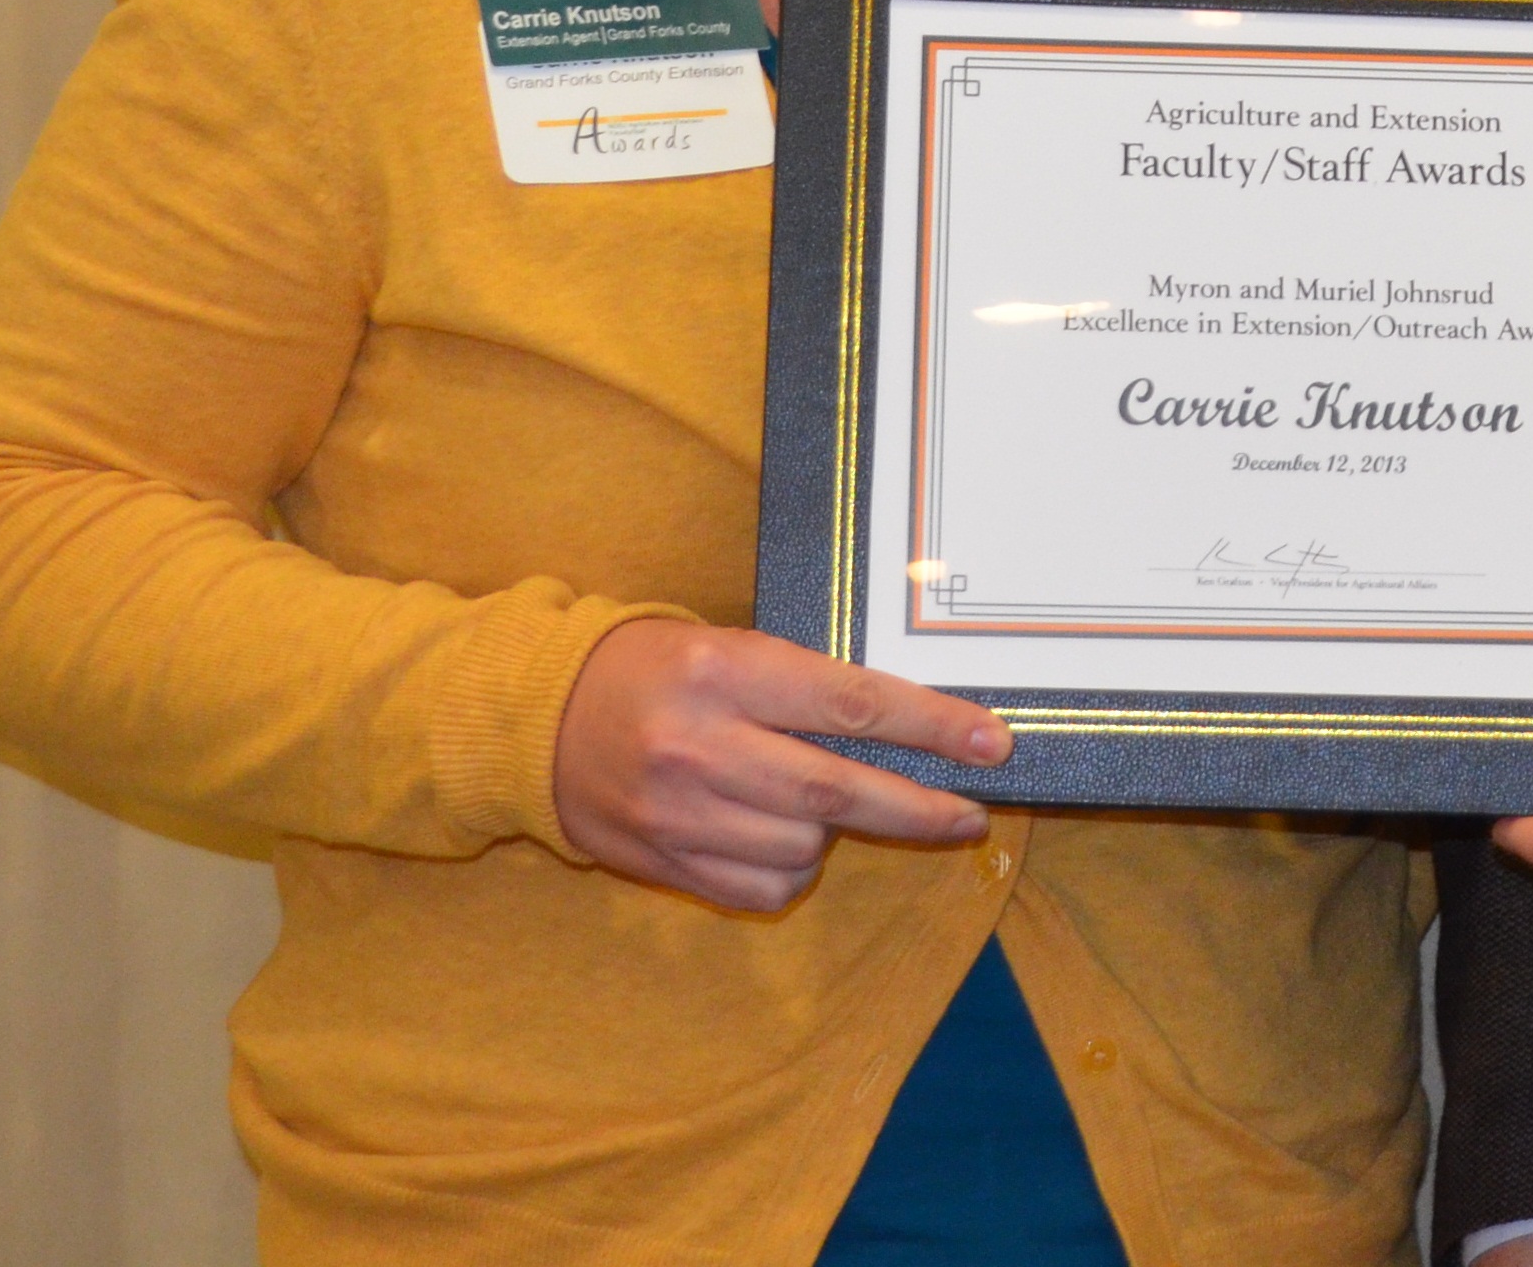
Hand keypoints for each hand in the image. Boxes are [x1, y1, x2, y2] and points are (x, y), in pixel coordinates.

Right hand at [553, 619, 1010, 911]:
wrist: (541, 721)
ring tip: (819, 801)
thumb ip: (805, 687)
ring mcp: (679, 812)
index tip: (991, 745)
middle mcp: (701, 743)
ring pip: (803, 845)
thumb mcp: (731, 646)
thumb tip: (909, 731)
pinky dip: (791, 870)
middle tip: (970, 814)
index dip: (931, 727)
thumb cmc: (659, 670)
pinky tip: (777, 836)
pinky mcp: (664, 863)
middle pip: (837, 790)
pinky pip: (763, 886)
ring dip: (837, 832)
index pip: (851, 702)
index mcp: (727, 671)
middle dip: (918, 807)